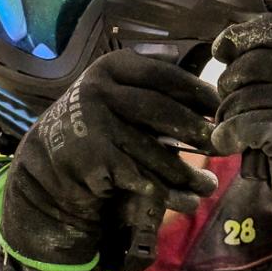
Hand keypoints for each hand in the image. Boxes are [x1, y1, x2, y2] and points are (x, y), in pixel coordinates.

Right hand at [0, 51, 218, 267]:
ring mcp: (95, 126)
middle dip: (197, 132)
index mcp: (111, 68)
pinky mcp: (96, 162)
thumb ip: (153, 88)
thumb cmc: (97, 130)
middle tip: (222, 146)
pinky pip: (144, 180)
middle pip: (163, 112)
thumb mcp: (116, 97)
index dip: (198, 92)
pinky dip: (170, 195)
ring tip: (209, 184)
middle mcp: (100, 91)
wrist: (48, 170)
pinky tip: (188, 202)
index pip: (164, 76)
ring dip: (188, 174)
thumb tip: (211, 84)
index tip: (223, 107)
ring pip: (156, 153)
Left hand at [210, 14, 271, 270]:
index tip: (223, 52)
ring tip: (238, 131)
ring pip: (241, 97)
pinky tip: (229, 143)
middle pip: (249, 63)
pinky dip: (227, 136)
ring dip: (228, 117)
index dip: (240, 37)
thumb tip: (226, 45)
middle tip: (231, 107)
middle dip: (229, 87)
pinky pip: (242, 124)